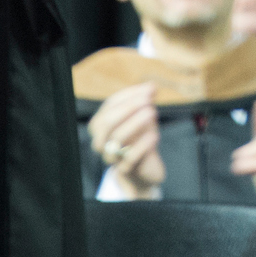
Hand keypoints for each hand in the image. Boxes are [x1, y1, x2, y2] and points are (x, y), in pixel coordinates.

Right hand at [88, 83, 163, 197]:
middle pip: (107, 121)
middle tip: (148, 100)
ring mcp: (112, 157)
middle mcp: (101, 140)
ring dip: (136, 122)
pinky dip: (143, 144)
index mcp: (101, 124)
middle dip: (129, 107)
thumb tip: (152, 87)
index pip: (110, 105)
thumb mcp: (142, 118)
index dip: (129, 95)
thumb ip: (145, 101)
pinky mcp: (126, 170)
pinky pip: (130, 158)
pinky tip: (154, 135)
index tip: (150, 89)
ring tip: (153, 112)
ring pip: (117, 139)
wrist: (144, 169)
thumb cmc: (139, 138)